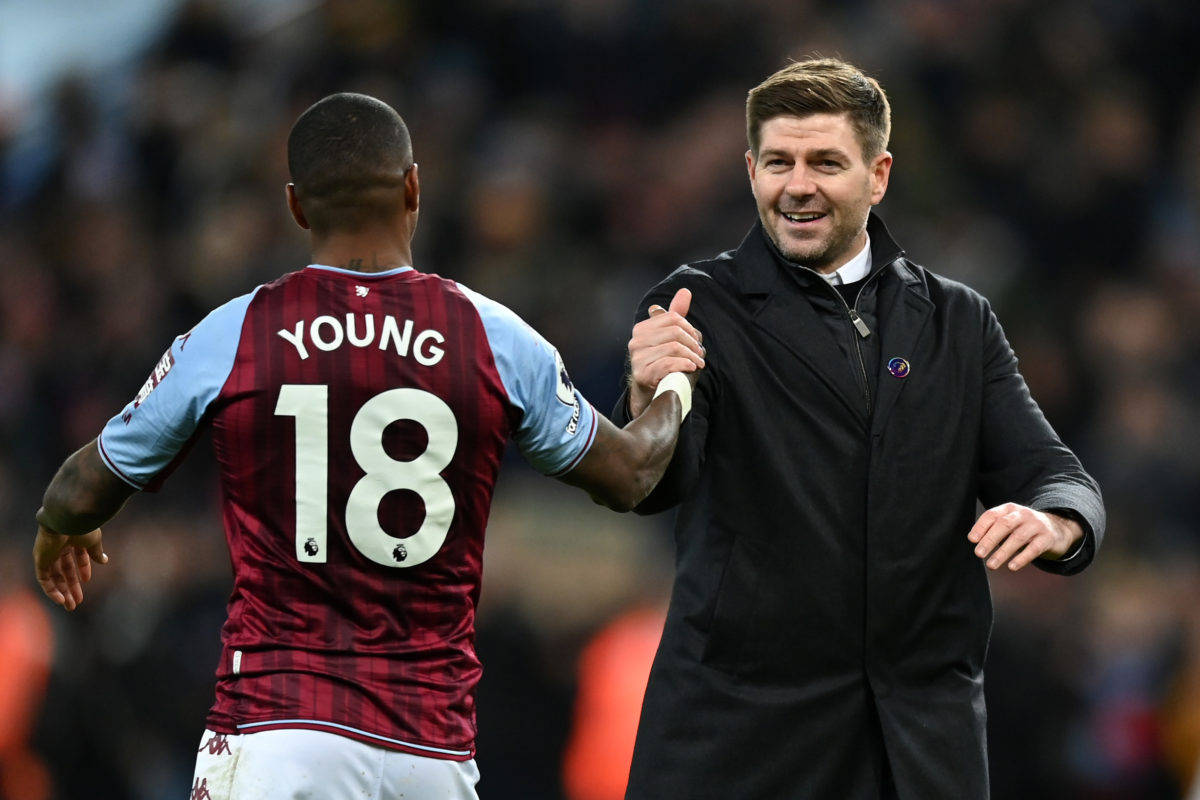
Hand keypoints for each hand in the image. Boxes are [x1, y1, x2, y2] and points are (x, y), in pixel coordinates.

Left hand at [33, 524, 107, 610]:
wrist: (67, 519)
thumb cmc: (82, 527)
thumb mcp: (94, 541)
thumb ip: (97, 552)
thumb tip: (104, 561)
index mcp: (72, 539)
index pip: (76, 557)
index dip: (83, 569)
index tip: (87, 580)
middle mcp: (58, 547)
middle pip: (64, 570)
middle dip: (72, 586)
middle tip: (78, 601)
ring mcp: (48, 554)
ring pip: (54, 577)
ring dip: (62, 591)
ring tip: (70, 605)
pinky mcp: (40, 560)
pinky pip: (43, 579)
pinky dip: (51, 590)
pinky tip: (61, 599)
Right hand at [628, 288, 704, 416]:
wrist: (653, 392)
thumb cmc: (664, 363)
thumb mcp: (671, 338)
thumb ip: (676, 315)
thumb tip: (685, 292)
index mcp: (642, 329)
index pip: (673, 318)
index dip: (690, 328)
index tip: (697, 341)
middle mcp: (636, 341)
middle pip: (674, 331)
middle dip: (692, 342)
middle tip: (700, 354)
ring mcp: (637, 358)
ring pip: (673, 347)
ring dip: (692, 356)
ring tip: (698, 363)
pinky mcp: (642, 374)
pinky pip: (668, 363)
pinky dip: (684, 364)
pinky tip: (691, 368)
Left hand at [967, 504, 1082, 571]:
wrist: (1056, 529)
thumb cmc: (1023, 528)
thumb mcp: (1009, 523)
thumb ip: (993, 529)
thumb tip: (974, 542)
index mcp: (1009, 509)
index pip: (992, 514)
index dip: (981, 526)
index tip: (972, 540)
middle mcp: (1023, 514)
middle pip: (1004, 525)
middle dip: (990, 539)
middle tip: (978, 554)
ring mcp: (1037, 525)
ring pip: (1018, 538)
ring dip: (1002, 552)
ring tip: (991, 565)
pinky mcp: (1047, 538)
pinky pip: (1034, 548)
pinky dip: (1022, 558)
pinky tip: (1012, 567)